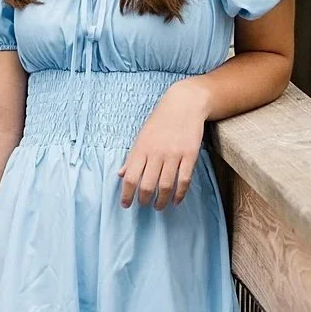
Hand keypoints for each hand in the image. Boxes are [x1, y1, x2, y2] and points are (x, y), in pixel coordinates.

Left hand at [118, 79, 208, 209]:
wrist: (183, 105)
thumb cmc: (159, 121)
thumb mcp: (141, 137)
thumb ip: (132, 157)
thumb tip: (120, 174)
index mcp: (141, 148)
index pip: (130, 176)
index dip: (126, 193)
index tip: (125, 205)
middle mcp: (156, 153)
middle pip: (147, 184)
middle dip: (144, 200)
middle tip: (144, 206)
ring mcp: (174, 154)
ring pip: (166, 185)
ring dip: (162, 200)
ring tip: (159, 206)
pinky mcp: (190, 155)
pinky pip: (184, 180)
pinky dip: (180, 194)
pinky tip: (176, 200)